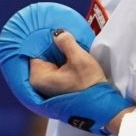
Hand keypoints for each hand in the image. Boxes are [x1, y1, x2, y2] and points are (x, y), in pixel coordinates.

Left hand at [0, 3, 133, 135]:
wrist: (101, 105)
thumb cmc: (89, 84)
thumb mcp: (79, 59)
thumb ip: (66, 43)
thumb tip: (57, 33)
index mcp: (38, 77)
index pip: (34, 50)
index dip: (45, 39)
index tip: (52, 30)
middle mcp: (38, 83)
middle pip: (41, 56)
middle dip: (51, 47)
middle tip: (62, 35)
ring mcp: (46, 87)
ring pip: (48, 62)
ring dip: (57, 54)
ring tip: (66, 43)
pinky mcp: (55, 87)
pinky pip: (53, 68)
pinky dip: (59, 61)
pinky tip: (68, 55)